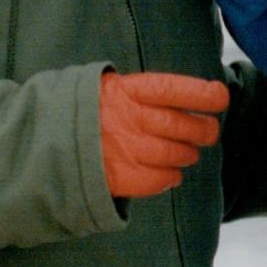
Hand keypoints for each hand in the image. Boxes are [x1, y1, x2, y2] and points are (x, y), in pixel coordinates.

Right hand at [98, 70, 229, 198]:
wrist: (45, 142)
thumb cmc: (89, 112)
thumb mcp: (110, 87)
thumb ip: (144, 91)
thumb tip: (196, 93)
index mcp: (126, 91)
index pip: (172, 90)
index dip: (200, 94)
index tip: (221, 98)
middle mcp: (127, 119)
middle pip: (180, 126)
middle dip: (203, 130)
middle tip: (209, 132)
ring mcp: (122, 149)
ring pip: (174, 154)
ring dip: (187, 154)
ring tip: (187, 153)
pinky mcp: (117, 177)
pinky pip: (159, 179)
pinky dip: (170, 177)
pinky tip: (170, 173)